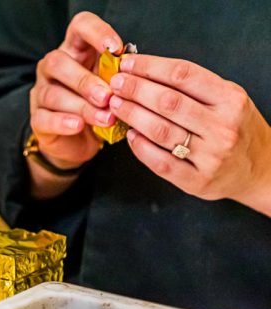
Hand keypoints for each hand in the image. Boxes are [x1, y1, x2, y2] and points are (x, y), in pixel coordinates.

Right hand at [28, 11, 121, 197]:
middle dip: (85, 80)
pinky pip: (44, 118)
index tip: (116, 49)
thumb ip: (117, 77)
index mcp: (74, 50)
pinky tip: (78, 126)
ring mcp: (41, 92)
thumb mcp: (111, 86)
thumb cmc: (98, 105)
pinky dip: (62, 122)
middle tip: (108, 97)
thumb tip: (132, 78)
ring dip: (82, 106)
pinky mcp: (36, 119)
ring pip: (53, 94)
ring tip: (105, 118)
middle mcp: (52, 67)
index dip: (96, 33)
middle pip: (59, 62)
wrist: (78, 141)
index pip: (80, 27)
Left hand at [108, 54, 270, 215]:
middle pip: (168, 102)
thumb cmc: (235, 127)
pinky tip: (130, 134)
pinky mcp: (197, 181)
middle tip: (115, 84)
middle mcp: (223, 127)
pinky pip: (161, 162)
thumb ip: (192, 87)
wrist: (258, 169)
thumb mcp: (226, 99)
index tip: (127, 64)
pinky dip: (140, 147)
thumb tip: (143, 70)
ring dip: (132, 115)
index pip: (183, 75)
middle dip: (135, 90)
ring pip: (161, 131)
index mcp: (231, 99)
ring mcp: (211, 156)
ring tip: (115, 105)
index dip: (150, 67)